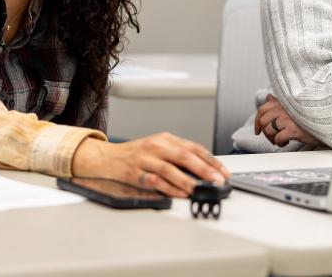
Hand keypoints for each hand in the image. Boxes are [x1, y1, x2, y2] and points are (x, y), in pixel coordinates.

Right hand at [71, 133, 229, 197]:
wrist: (108, 158)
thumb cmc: (137, 155)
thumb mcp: (159, 148)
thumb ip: (178, 156)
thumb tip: (205, 171)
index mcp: (165, 138)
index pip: (193, 147)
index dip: (210, 160)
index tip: (223, 172)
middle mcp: (156, 146)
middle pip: (184, 156)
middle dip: (204, 170)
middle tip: (216, 181)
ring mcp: (144, 159)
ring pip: (169, 169)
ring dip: (187, 181)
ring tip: (200, 190)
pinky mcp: (134, 172)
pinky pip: (154, 181)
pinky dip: (168, 188)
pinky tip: (179, 194)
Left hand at [254, 94, 322, 146]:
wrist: (327, 125)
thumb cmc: (310, 116)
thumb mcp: (294, 107)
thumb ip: (279, 103)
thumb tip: (268, 97)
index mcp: (283, 102)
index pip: (262, 109)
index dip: (257, 121)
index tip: (258, 130)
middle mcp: (284, 108)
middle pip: (263, 121)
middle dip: (265, 132)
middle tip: (273, 138)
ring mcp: (288, 118)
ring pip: (269, 130)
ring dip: (272, 138)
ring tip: (281, 140)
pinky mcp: (293, 129)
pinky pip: (278, 138)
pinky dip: (280, 142)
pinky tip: (287, 141)